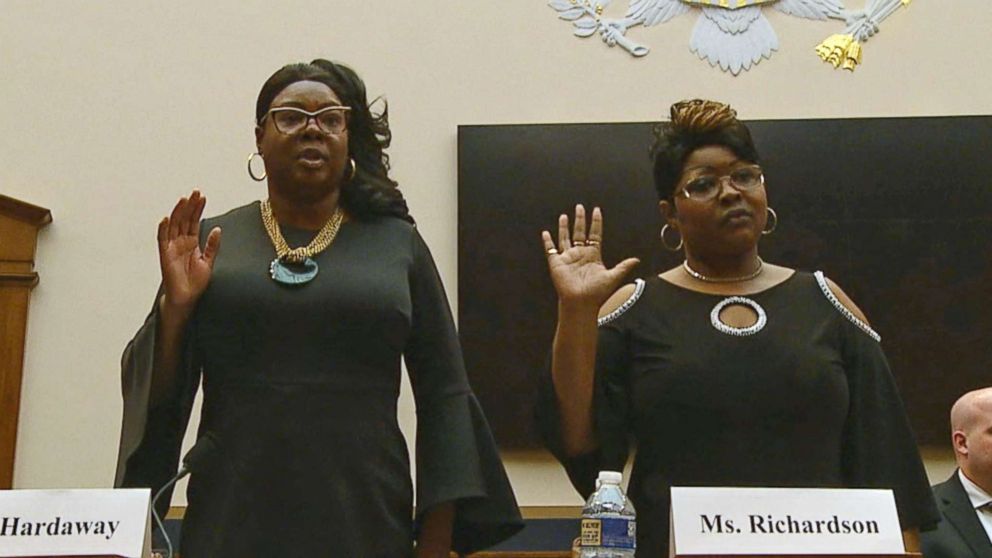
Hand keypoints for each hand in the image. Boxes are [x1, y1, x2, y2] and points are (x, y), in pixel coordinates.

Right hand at [157, 190, 220, 314]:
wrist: (187, 297)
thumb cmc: (195, 282)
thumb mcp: (208, 261)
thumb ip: (212, 245)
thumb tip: (218, 229)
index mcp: (191, 242)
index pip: (194, 221)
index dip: (197, 209)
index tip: (202, 197)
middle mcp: (181, 242)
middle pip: (184, 220)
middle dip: (189, 206)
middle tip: (195, 193)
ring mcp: (172, 247)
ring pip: (174, 225)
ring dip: (178, 212)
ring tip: (183, 200)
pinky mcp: (165, 255)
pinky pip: (162, 239)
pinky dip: (163, 228)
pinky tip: (166, 218)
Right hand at [541, 204, 638, 308]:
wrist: (582, 303)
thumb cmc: (597, 293)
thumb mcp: (614, 277)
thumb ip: (624, 266)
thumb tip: (637, 259)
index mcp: (593, 255)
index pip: (595, 234)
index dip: (596, 222)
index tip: (596, 210)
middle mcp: (580, 254)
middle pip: (580, 232)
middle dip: (580, 219)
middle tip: (580, 207)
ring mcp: (568, 258)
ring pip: (565, 238)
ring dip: (564, 227)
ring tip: (565, 216)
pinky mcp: (556, 263)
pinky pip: (550, 249)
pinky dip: (547, 241)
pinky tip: (545, 233)